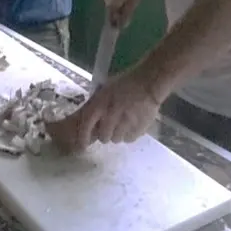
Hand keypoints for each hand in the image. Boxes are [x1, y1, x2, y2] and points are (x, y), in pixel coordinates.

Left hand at [46, 67, 166, 153]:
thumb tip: (87, 119)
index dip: (83, 137)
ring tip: (122, 125)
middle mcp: (111, 115)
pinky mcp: (140, 128)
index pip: (86, 125)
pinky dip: (129, 135)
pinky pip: (129, 139)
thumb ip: (96, 105)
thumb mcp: (105, 90)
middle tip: (109, 128)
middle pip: (103, 137)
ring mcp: (126, 123)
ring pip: (116, 140)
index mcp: (100, 104)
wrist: (148, 83)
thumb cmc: (125, 84)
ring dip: (117, 135)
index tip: (82, 146)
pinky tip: (131, 126)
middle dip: (104, 135)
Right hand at [102, 0, 145, 28]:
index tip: (118, 30)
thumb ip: (127, 13)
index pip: (110, 17)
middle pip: (110, 10)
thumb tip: (121, 26)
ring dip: (119, 3)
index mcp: (111, 1)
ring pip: (111, 2)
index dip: (114, 24)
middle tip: (128, 11)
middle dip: (118, 12)